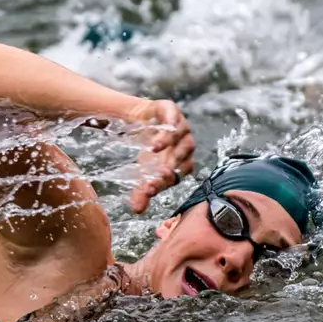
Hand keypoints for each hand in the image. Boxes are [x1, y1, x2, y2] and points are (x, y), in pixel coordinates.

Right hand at [126, 98, 194, 212]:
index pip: (176, 176)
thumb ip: (142, 190)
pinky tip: (160, 130)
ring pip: (181, 138)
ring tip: (153, 148)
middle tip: (155, 174)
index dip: (163, 183)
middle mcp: (185, 146)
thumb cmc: (147, 148)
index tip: (149, 188)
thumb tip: (137, 210)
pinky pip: (174, 118)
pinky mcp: (172, 111)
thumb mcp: (142, 171)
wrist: (140, 119)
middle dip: (168, 166)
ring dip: (168, 143)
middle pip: (181, 158)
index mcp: (182, 163)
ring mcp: (181, 128)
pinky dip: (168, 125)